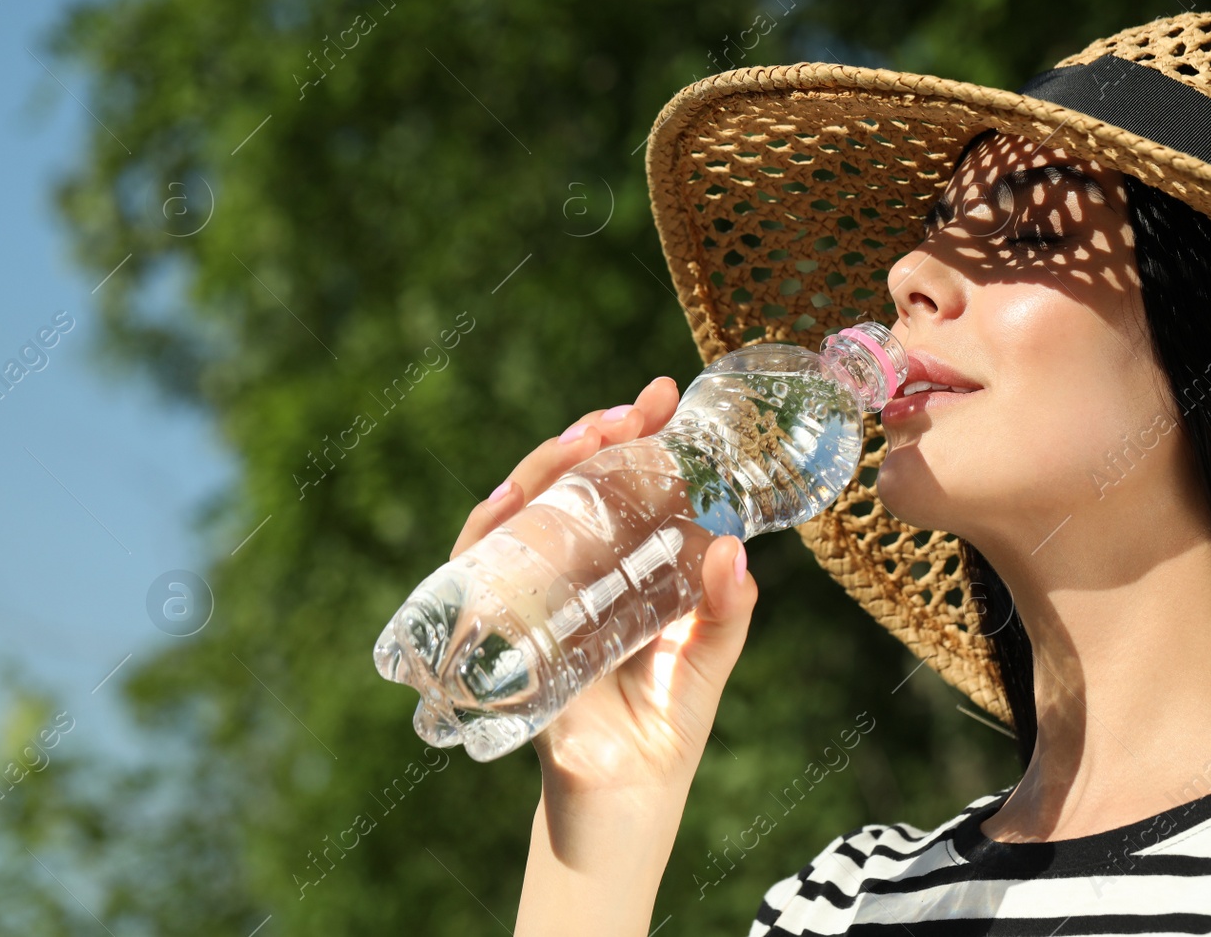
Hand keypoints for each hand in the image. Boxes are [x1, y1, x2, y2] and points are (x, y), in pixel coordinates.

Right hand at [452, 375, 757, 809]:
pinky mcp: (498, 642)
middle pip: (562, 492)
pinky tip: (511, 500)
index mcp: (614, 575)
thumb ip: (725, 611)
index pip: (615, 489)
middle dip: (590, 441)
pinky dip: (485, 536)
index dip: (632, 440)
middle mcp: (565, 580)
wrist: (623, 816)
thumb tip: (736, 549)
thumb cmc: (662, 737)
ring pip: (518, 518)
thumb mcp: (706, 662)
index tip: (663, 396)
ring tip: (587, 436)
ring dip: (544, 470)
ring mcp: (527, 606)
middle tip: (631, 409)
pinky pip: (474, 579)